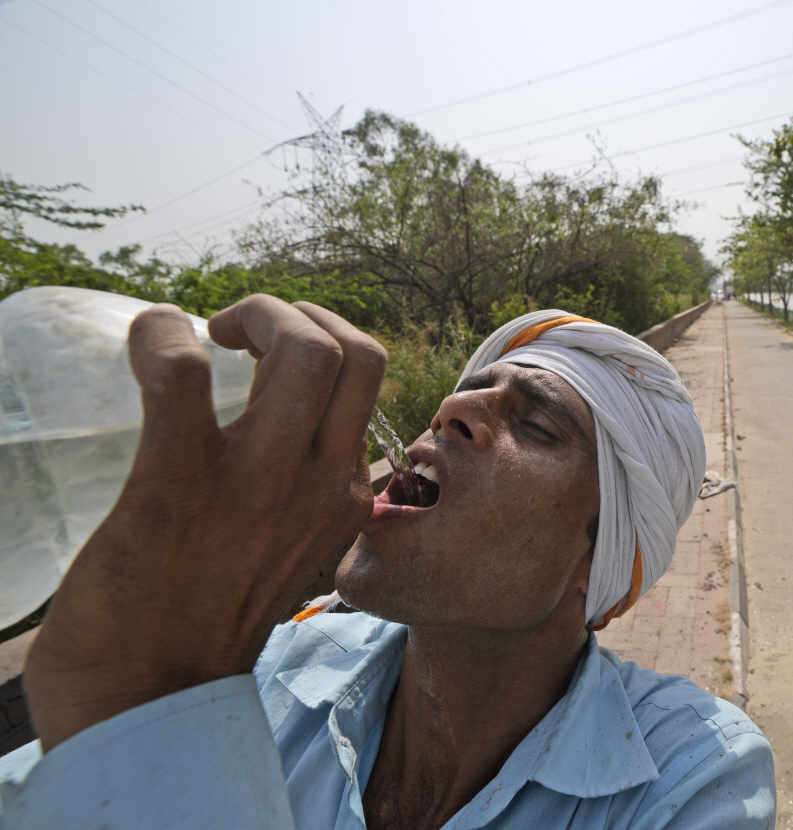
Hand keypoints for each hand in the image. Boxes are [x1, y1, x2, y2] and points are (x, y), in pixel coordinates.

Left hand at [23, 295, 386, 750]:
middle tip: (238, 335)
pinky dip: (160, 338)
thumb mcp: (290, 548)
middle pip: (355, 350)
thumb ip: (300, 493)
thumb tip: (275, 431)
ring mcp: (259, 486)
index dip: (319, 339)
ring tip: (209, 336)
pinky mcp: (179, 489)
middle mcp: (322, 484)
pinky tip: (147, 343)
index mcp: (346, 495)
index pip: (368, 379)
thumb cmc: (206, 619)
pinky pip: (182, 377)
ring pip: (305, 350)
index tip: (265, 353)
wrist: (151, 703)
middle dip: (294, 313)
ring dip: (253, 315)